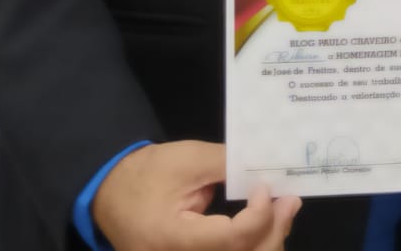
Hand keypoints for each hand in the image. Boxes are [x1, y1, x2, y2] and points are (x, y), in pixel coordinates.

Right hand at [92, 140, 300, 250]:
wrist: (110, 196)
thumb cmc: (145, 174)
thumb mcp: (187, 159)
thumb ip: (227, 164)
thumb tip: (267, 168)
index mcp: (171, 238)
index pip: (230, 240)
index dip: (258, 217)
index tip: (266, 188)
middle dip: (273, 232)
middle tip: (290, 202)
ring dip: (268, 240)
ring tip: (284, 211)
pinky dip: (253, 246)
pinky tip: (267, 225)